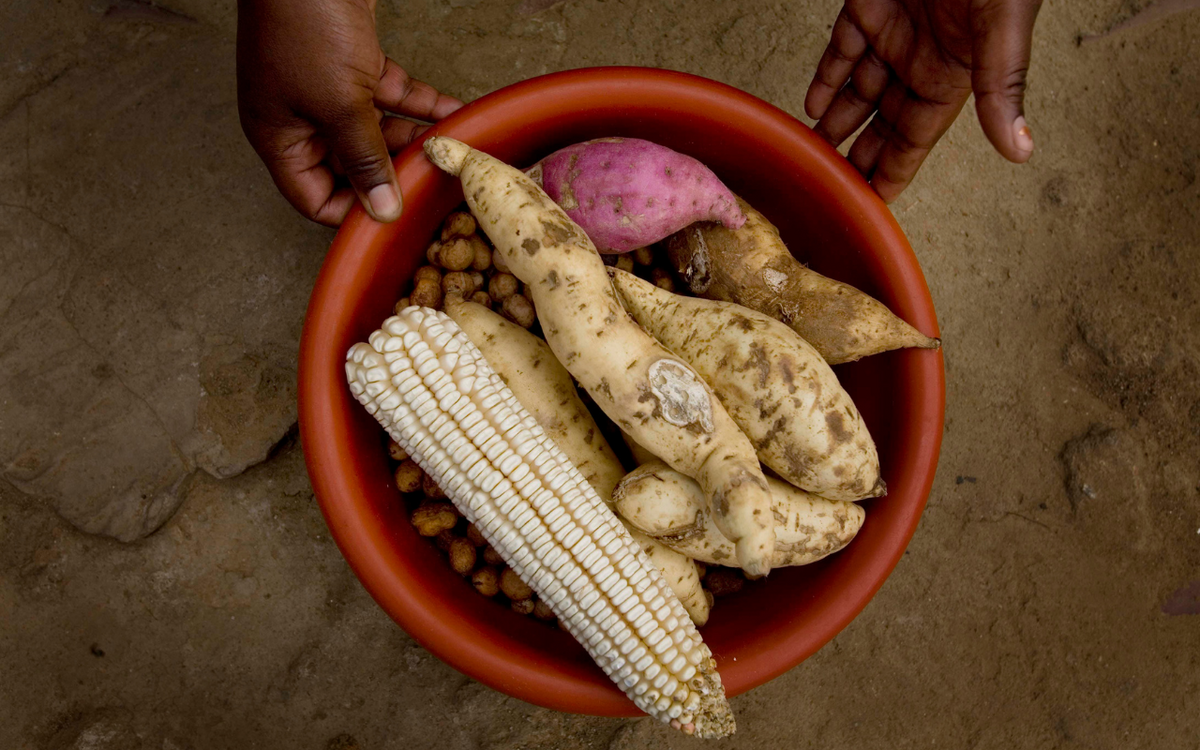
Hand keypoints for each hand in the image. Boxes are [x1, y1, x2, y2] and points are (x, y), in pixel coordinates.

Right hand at [237, 0, 462, 225]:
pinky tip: (455, 114)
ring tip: (449, 151)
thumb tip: (381, 210)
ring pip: (378, 132)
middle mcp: (302, 118)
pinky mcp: (354, 63)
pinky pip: (393, 97)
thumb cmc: (303, 22)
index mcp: (279, 137)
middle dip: (393, 174)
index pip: (314, 198)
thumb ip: (364, 159)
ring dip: (414, 140)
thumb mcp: (339, 104)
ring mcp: (329, 90)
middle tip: (431, 184)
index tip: (395, 216)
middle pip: (351, 167)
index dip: (353, 212)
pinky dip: (422, 106)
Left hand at [805, 0, 1040, 201]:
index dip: (892, 173)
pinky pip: (842, 49)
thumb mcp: (1002, 29)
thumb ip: (1003, 87)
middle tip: (829, 191)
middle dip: (857, 157)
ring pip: (856, 91)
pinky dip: (826, 75)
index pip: (915, 141)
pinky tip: (812, 105)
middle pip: (880, 124)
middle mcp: (920, 62)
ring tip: (810, 154)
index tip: (870, 208)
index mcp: (952, 78)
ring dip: (835, 122)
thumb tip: (1019, 151)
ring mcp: (893, 34)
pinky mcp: (869, 6)